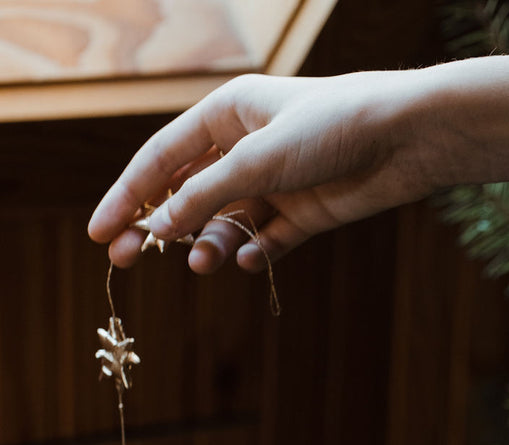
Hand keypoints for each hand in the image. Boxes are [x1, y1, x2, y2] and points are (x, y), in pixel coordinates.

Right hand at [87, 69, 440, 272]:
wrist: (405, 139)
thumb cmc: (330, 127)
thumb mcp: (257, 160)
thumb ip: (206, 195)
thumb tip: (158, 228)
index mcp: (226, 114)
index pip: (162, 158)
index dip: (128, 194)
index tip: (99, 231)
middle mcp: (246, 148)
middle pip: (187, 193)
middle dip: (156, 226)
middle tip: (123, 260)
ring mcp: (275, 183)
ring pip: (225, 222)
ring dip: (208, 243)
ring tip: (203, 263)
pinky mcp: (304, 213)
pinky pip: (266, 240)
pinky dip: (253, 253)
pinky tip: (248, 260)